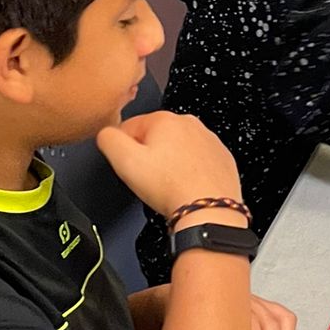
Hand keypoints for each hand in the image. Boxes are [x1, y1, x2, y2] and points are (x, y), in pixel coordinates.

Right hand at [96, 110, 242, 219]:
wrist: (208, 209)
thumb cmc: (170, 186)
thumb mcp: (124, 160)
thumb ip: (108, 139)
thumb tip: (107, 133)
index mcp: (165, 119)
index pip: (129, 127)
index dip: (123, 149)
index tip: (129, 166)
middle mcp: (191, 124)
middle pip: (155, 138)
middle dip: (148, 156)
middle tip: (149, 178)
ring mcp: (209, 141)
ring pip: (178, 150)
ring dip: (169, 164)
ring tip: (168, 185)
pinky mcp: (222, 158)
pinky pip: (197, 163)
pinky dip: (189, 173)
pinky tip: (185, 186)